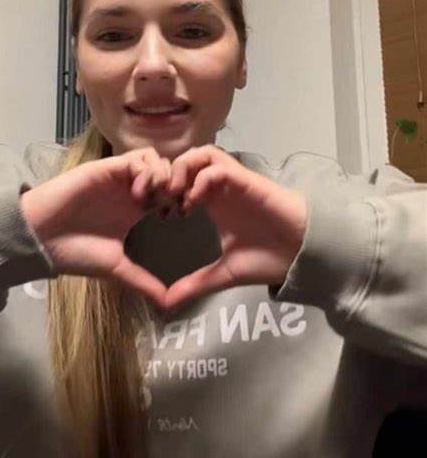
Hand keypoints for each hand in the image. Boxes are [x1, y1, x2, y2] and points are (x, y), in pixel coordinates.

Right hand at [20, 147, 174, 307]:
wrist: (41, 240)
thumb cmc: (74, 253)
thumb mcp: (116, 269)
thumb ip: (143, 281)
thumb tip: (168, 305)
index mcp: (136, 209)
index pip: (170, 191)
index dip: (182, 200)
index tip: (181, 217)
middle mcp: (130, 190)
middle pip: (167, 170)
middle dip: (178, 185)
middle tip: (175, 206)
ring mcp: (118, 178)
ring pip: (155, 159)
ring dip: (163, 177)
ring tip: (155, 201)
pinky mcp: (106, 169)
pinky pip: (137, 158)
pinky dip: (145, 172)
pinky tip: (139, 196)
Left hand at [163, 145, 306, 310]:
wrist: (302, 255)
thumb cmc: (269, 259)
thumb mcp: (223, 274)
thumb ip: (194, 284)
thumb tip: (166, 304)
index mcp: (212, 203)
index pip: (181, 180)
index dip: (162, 192)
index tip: (155, 215)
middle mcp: (220, 188)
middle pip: (186, 160)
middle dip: (167, 176)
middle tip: (159, 203)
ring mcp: (233, 182)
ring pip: (201, 153)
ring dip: (183, 170)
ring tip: (175, 198)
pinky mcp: (246, 181)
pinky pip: (217, 165)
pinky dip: (200, 178)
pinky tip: (194, 203)